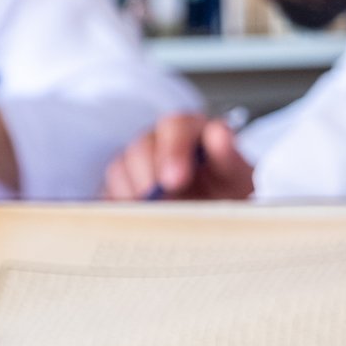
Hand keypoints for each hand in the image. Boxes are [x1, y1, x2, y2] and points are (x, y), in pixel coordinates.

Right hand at [100, 112, 253, 200]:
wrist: (216, 212)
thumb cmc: (226, 189)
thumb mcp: (237, 175)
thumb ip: (230, 156)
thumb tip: (219, 134)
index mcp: (189, 129)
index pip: (175, 126)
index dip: (173, 150)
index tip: (175, 179)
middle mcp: (159, 140)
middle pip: (142, 147)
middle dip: (149, 176)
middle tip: (158, 201)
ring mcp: (136, 160)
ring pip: (120, 168)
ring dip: (134, 193)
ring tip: (151, 214)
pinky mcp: (121, 184)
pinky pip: (108, 190)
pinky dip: (119, 205)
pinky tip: (135, 219)